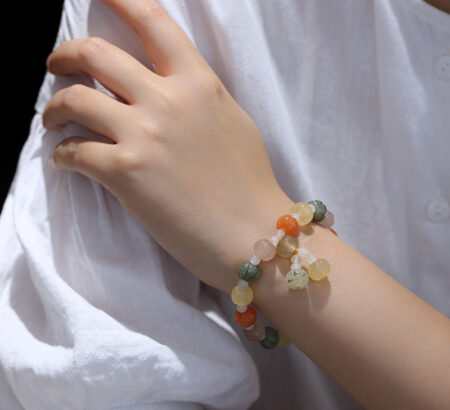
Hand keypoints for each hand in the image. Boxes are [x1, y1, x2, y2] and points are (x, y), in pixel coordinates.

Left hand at [43, 0, 291, 292]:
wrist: (254, 233)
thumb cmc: (251, 184)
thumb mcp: (232, 123)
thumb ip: (199, 99)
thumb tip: (173, 92)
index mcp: (198, 83)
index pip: (152, 21)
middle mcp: (167, 99)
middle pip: (95, 53)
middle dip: (65, 55)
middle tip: (56, 66)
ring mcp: (144, 135)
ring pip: (73, 99)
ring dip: (53, 108)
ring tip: (52, 121)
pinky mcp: (126, 173)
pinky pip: (74, 152)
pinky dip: (62, 155)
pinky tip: (67, 162)